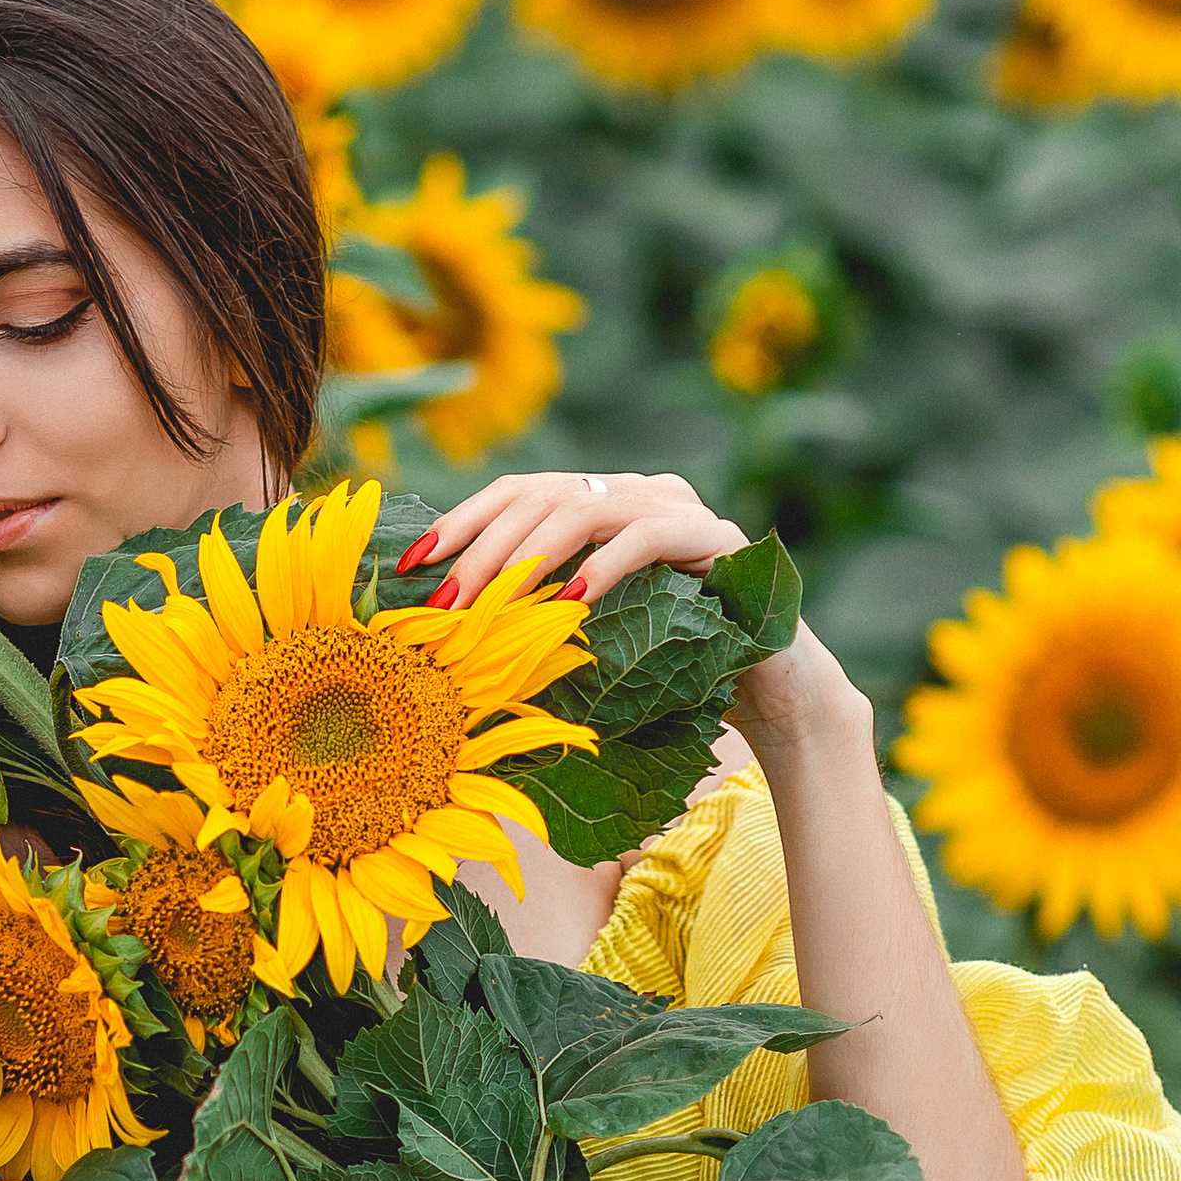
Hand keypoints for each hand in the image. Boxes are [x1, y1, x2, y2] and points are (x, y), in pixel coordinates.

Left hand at [405, 466, 868, 762]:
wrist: (770, 690)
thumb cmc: (669, 669)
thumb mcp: (588, 636)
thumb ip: (536, 612)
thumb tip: (446, 622)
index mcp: (602, 502)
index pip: (517, 492)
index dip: (460, 522)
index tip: (410, 566)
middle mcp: (639, 490)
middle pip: (541, 495)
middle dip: (482, 549)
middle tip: (444, 604)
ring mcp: (681, 508)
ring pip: (585, 507)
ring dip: (528, 558)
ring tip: (492, 604)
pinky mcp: (717, 539)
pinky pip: (647, 536)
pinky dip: (602, 566)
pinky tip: (569, 601)